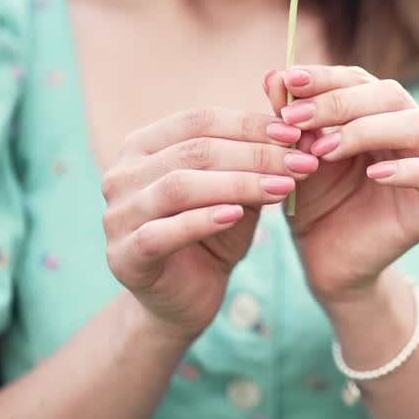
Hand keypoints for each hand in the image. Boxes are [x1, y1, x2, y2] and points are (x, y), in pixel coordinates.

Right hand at [100, 106, 318, 340]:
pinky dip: (202, 220)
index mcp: (142, 146)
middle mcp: (121, 175)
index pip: (199, 121)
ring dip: (238, 184)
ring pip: (180, 186)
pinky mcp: (123, 257)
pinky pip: (162, 233)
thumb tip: (298, 130)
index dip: (249, 124)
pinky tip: (237, 215)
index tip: (295, 133)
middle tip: (301, 162)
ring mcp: (117, 216)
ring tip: (283, 187)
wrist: (187, 298)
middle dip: (255, 155)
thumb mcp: (237, 190)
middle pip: (194, 151)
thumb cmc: (213, 234)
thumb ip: (254, 160)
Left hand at [265, 66, 418, 306]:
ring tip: (324, 150)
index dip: (325, 77)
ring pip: (418, 125)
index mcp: (378, 113)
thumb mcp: (295, 156)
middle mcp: (409, 131)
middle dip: (339, 102)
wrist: (327, 260)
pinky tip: (374, 175)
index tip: (288, 80)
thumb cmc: (314, 202)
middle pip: (391, 94)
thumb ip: (289, 119)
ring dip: (367, 130)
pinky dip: (411, 171)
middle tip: (296, 120)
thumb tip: (272, 75)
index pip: (359, 79)